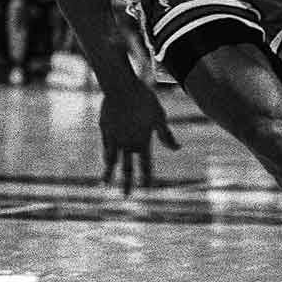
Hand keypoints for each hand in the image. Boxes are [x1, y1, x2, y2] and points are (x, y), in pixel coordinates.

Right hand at [99, 81, 180, 195]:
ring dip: (109, 172)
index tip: (146, 189)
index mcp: (142, 141)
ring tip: (105, 183)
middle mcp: (127, 143)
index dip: (146, 178)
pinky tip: (106, 159)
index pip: (146, 165)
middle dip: (127, 183)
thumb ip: (165, 134)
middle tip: (126, 196)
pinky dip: (106, 155)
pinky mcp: (104, 129)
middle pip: (127, 168)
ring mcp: (113, 137)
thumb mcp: (159, 115)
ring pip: (111, 160)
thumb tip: (177, 148)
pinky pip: (105, 146)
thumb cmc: (144, 98)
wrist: (120, 86)